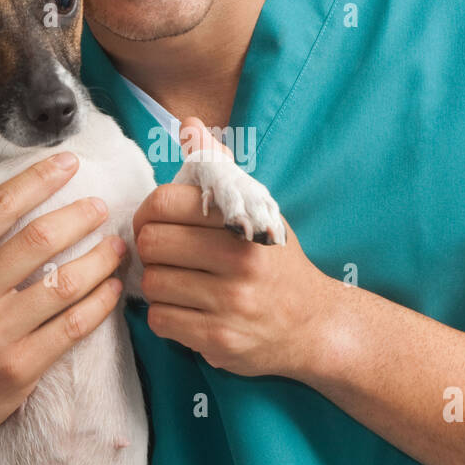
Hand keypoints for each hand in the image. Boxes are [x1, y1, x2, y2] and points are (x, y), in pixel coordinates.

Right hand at [0, 154, 126, 455]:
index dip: (38, 180)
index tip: (69, 163)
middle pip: (39, 240)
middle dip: (80, 216)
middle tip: (101, 208)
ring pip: (64, 283)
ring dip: (99, 258)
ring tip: (117, 246)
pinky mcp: (20, 368)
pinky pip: (74, 327)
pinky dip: (101, 303)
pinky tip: (113, 288)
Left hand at [132, 118, 332, 377]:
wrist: (315, 326)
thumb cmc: (277, 262)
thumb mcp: (259, 210)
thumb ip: (219, 169)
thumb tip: (187, 123)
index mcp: (245, 222)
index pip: (167, 202)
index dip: (149, 210)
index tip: (156, 220)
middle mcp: (239, 262)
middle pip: (151, 243)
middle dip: (151, 248)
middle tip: (165, 253)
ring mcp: (229, 305)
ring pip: (152, 284)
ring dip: (158, 283)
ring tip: (178, 281)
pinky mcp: (219, 341)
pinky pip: (160, 320)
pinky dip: (165, 315)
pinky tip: (186, 309)